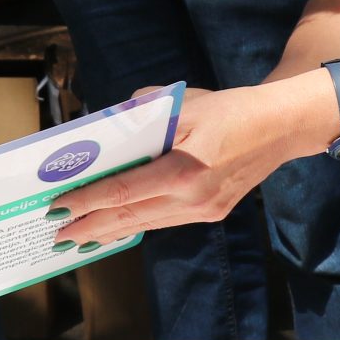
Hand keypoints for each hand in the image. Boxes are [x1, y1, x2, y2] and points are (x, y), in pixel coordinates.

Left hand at [50, 84, 318, 247]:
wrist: (281, 128)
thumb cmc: (232, 110)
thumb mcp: (185, 102)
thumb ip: (143, 112)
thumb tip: (111, 122)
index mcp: (184, 171)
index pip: (122, 192)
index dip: (87, 202)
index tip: (59, 208)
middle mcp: (194, 199)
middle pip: (130, 217)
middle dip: (91, 228)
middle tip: (58, 236)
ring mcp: (204, 211)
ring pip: (147, 224)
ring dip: (111, 232)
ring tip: (81, 237)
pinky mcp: (212, 213)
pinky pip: (165, 221)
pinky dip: (138, 224)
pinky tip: (120, 227)